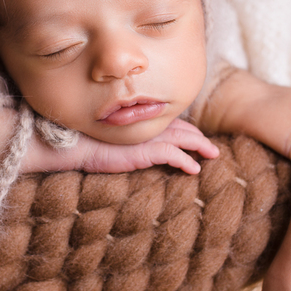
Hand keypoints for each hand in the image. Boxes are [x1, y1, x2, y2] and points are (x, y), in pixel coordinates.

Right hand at [74, 118, 218, 174]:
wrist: (77, 145)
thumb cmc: (90, 142)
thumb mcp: (115, 139)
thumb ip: (130, 138)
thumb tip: (140, 147)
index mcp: (142, 121)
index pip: (173, 122)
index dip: (188, 129)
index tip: (198, 138)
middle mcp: (148, 126)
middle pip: (183, 128)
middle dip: (199, 137)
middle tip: (212, 148)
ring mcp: (148, 137)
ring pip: (184, 138)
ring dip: (201, 146)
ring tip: (213, 155)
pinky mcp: (145, 150)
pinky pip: (173, 155)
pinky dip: (186, 161)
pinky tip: (194, 170)